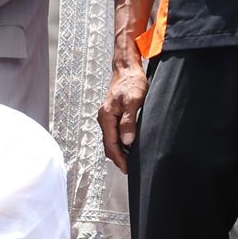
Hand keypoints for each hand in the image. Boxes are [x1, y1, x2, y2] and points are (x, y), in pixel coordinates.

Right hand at [98, 58, 148, 173]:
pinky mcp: (111, 114)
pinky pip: (113, 133)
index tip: (127, 169)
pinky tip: (129, 145)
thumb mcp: (134, 101)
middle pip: (108, 145)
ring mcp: (106, 117)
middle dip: (118, 159)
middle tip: (130, 169)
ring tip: (131, 160)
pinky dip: (120, 142)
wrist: (127, 69)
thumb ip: (129, 121)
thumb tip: (127, 140)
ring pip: (111, 140)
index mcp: (106, 117)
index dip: (119, 160)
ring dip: (119, 151)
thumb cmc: (131, 82)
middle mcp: (103, 119)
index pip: (111, 145)